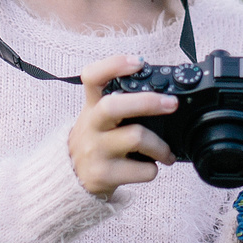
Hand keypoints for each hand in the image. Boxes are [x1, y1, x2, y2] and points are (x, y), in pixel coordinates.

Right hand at [67, 55, 177, 198]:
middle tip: (171, 104)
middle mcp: (91, 126)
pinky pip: (142, 170)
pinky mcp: (103, 175)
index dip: (113, 65)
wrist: (72, 179)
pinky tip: (149, 168)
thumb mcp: (98, 118)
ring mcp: (96, 151)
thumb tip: (163, 95)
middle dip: (147, 102)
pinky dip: (153, 169)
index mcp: (91, 106)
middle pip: (114, 106)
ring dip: (160, 146)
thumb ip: (121, 103)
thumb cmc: (96, 142)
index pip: (92, 77)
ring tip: (166, 152)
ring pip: (136, 138)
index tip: (138, 63)